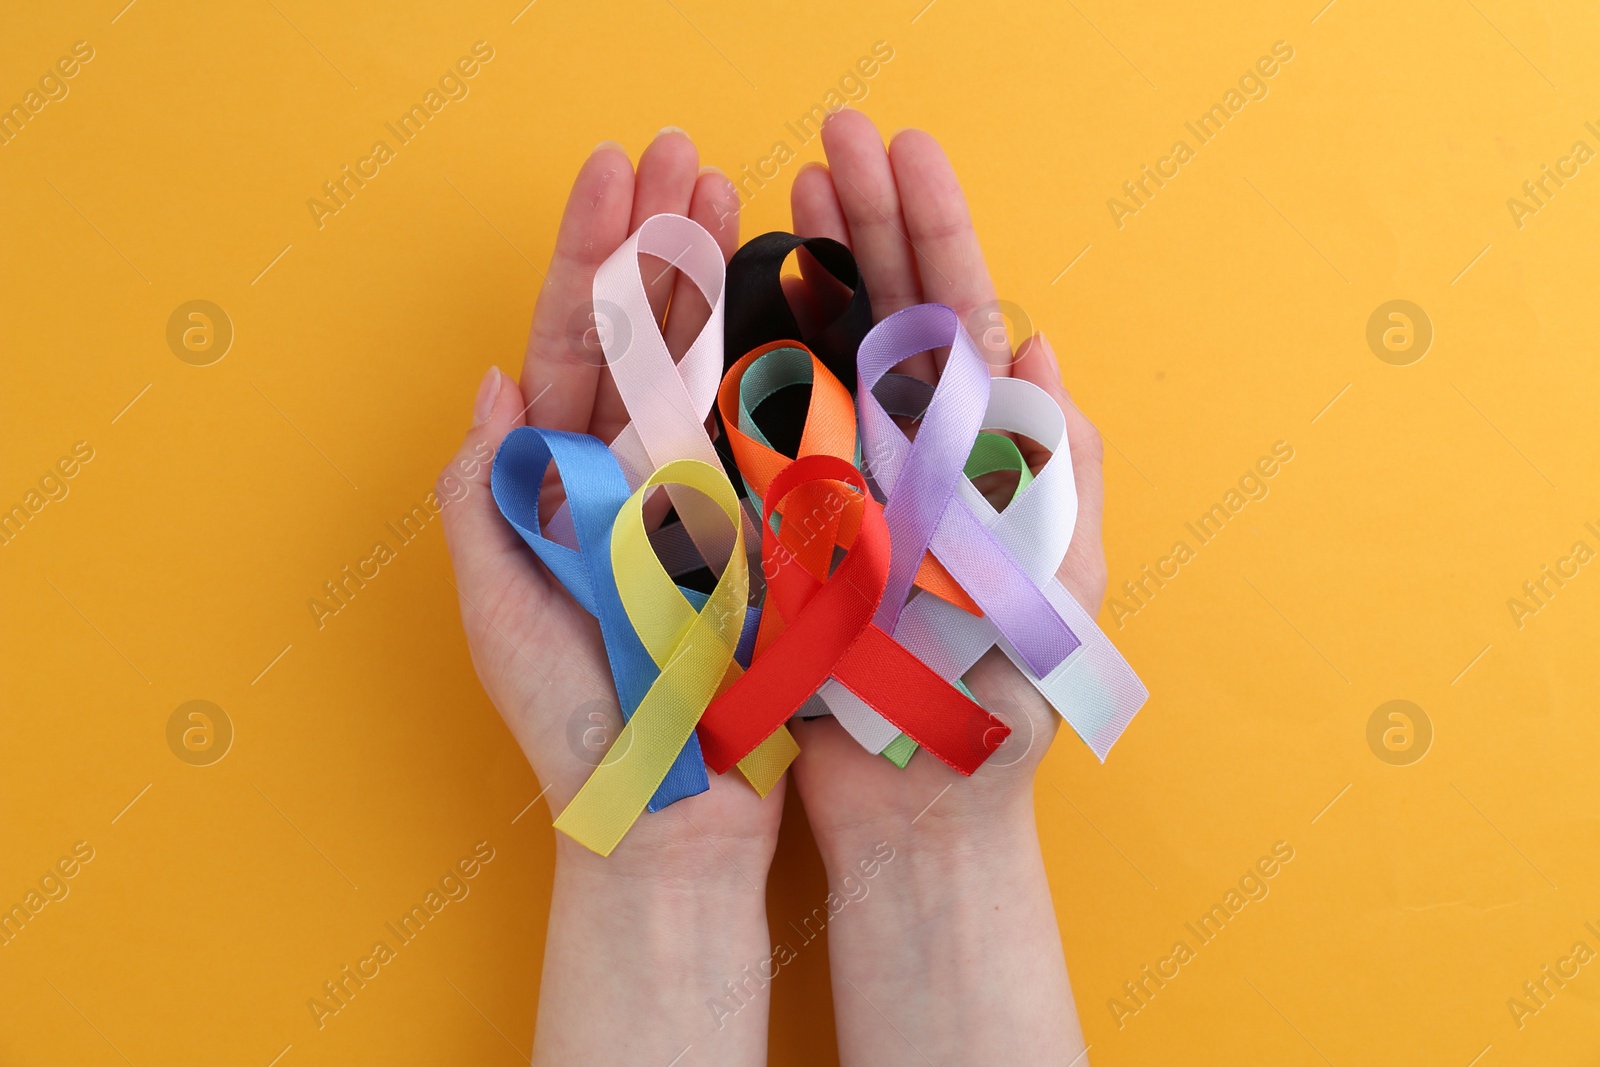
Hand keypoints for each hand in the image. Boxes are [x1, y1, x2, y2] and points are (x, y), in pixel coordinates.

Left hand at [440, 130, 783, 879]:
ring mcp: (700, 496)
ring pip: (708, 371)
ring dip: (716, 280)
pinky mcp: (763, 530)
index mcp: (556, 485)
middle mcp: (627, 477)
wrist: (670, 817)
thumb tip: (490, 385)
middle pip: (638, 337)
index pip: (568, 347)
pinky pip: (768, 437)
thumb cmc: (575, 724)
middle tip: (681, 151)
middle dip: (654, 241)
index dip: (587, 258)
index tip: (612, 175)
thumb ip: (484, 502)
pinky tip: (789, 297)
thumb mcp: (500, 615)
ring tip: (730, 196)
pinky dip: (778, 364)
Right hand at [784, 109, 1108, 856]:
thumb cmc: (997, 707)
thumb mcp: (1055, 590)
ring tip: (786, 186)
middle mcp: (915, 449)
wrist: (922, 804)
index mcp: (982, 450)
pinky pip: (766, 427)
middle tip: (830, 134)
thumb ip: (1057, 474)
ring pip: (824, 351)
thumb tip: (1043, 354)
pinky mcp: (791, 524)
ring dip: (809, 263)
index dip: (930, 228)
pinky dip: (750, 357)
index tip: (899, 149)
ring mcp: (848, 481)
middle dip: (866, 215)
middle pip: (891, 309)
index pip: (959, 314)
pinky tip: (733, 296)